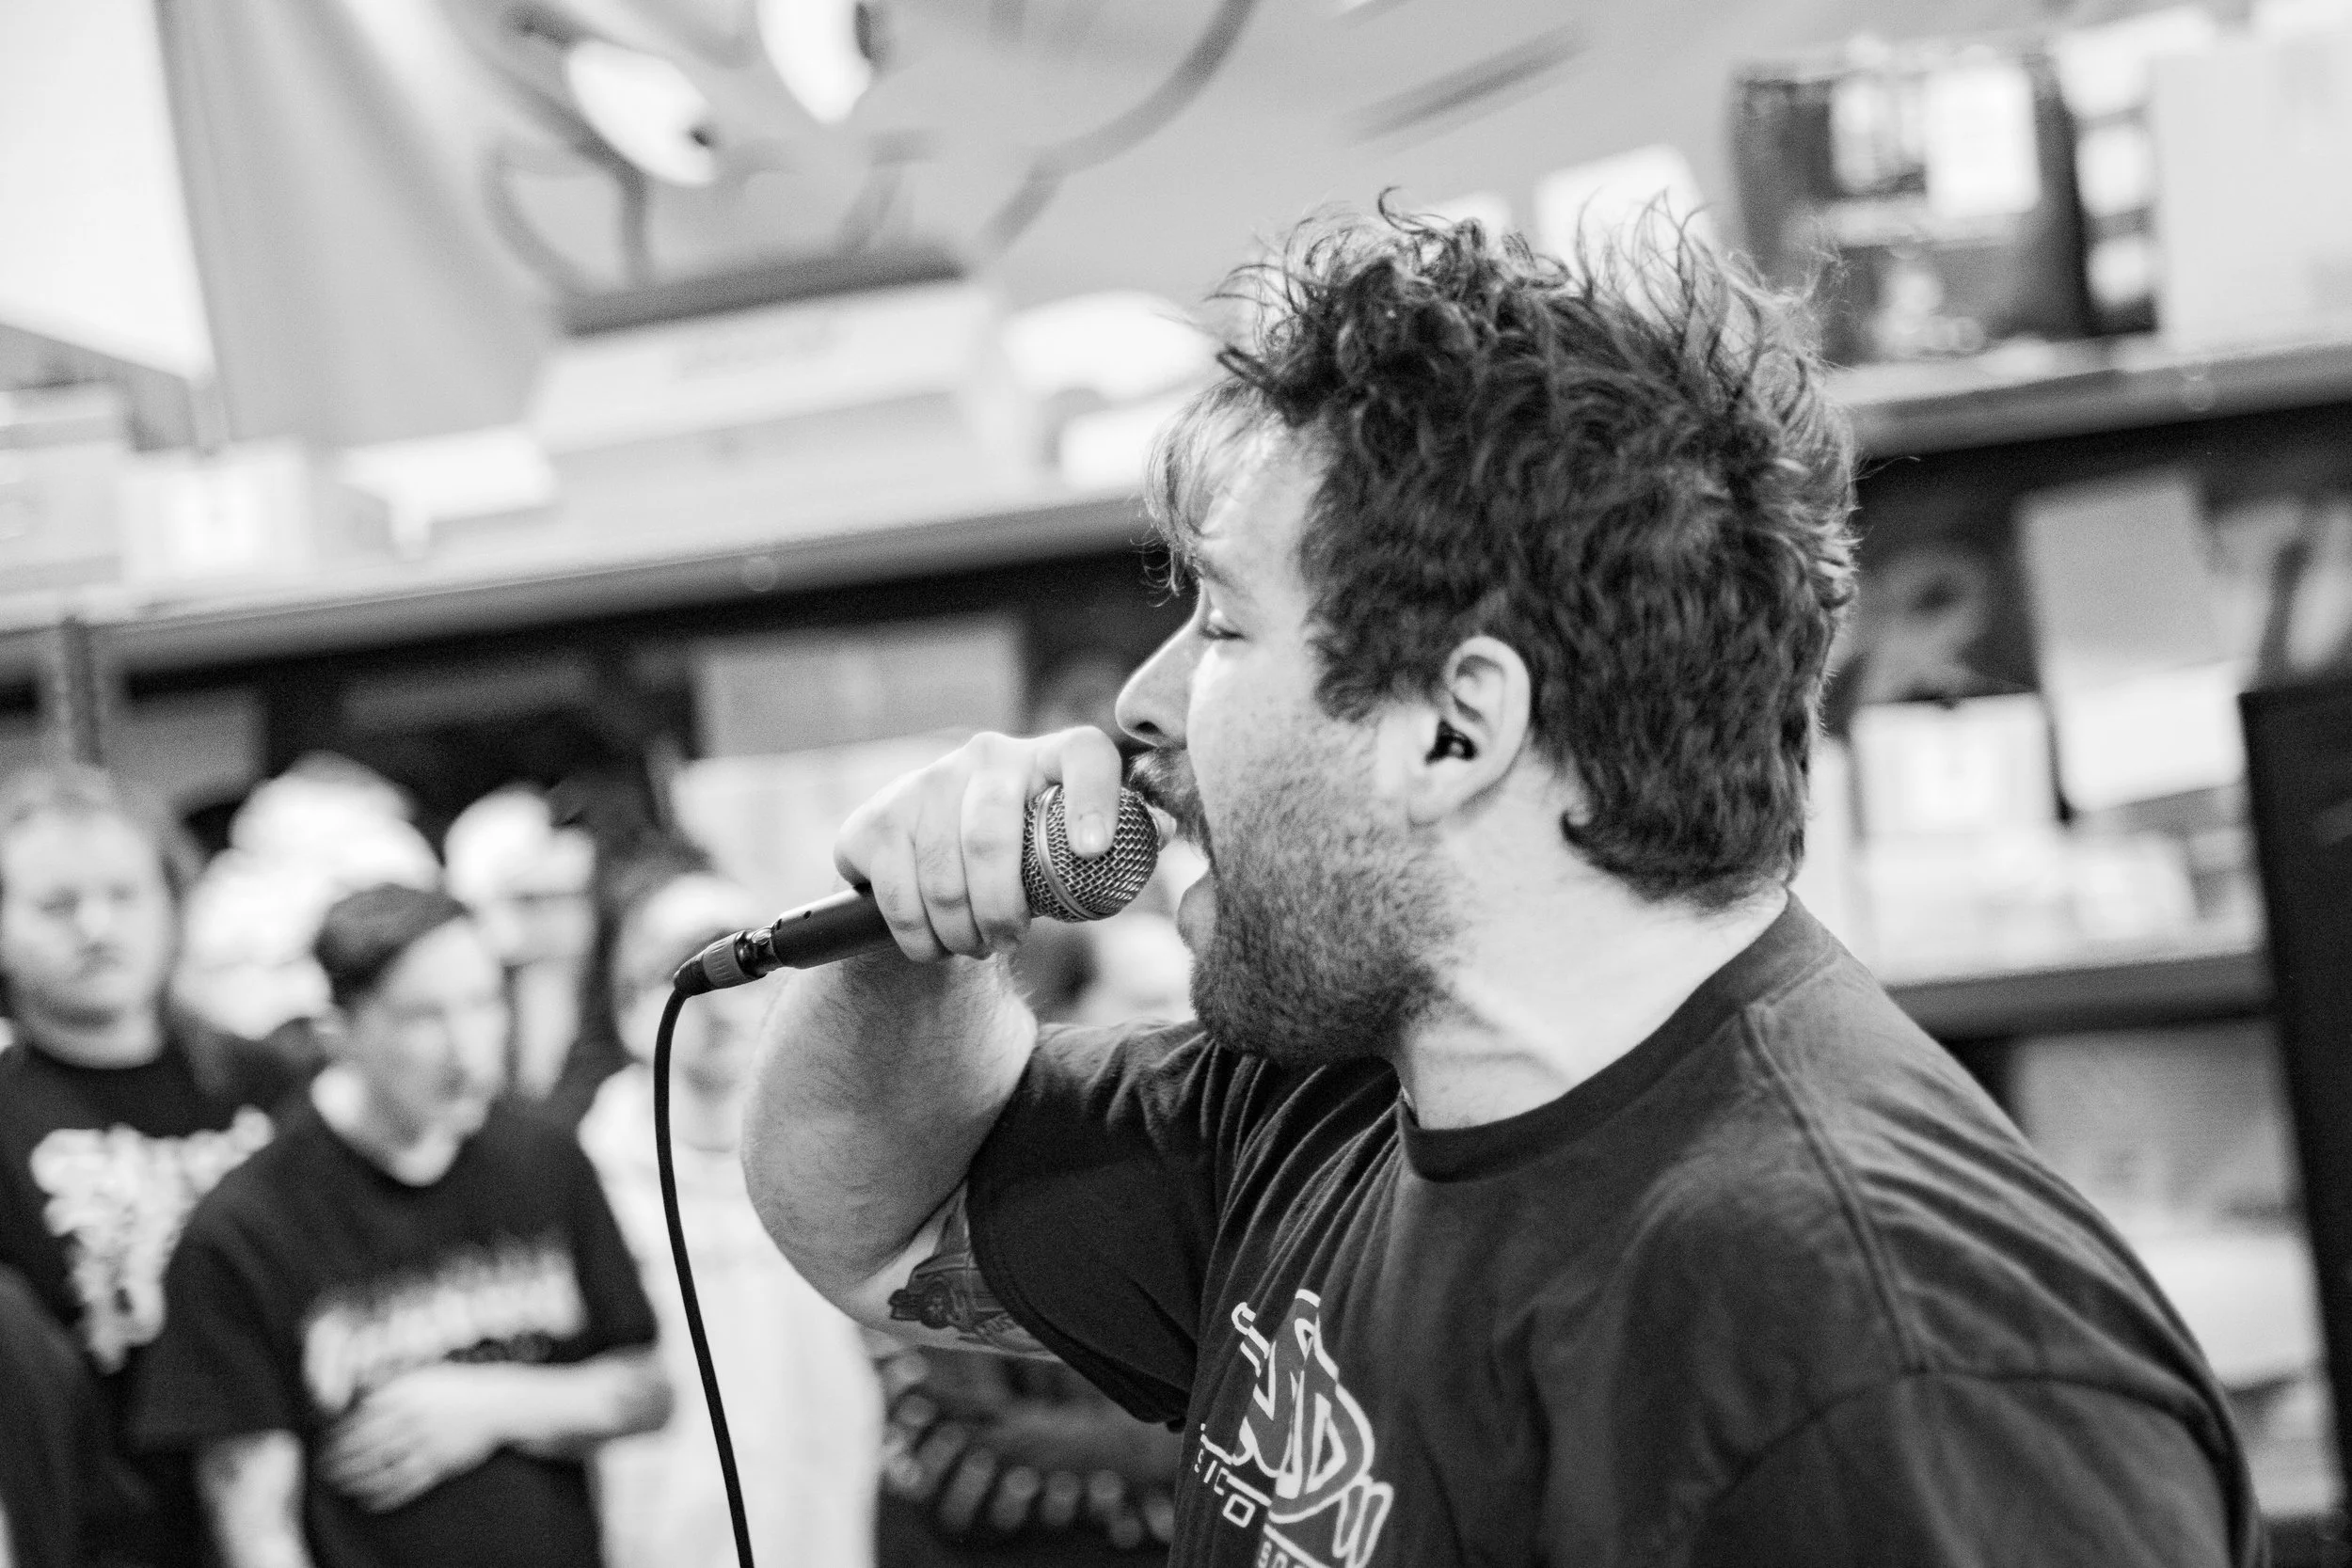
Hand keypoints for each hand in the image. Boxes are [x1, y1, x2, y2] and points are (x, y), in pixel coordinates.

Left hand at [319, 1364, 515, 1511]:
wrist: (498, 1403)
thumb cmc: (457, 1387)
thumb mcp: (422, 1375)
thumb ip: (389, 1382)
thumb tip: (356, 1392)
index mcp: (405, 1395)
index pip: (358, 1420)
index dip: (336, 1436)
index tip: (323, 1445)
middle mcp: (412, 1420)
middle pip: (364, 1447)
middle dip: (339, 1461)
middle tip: (323, 1469)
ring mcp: (426, 1444)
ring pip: (381, 1468)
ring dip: (355, 1480)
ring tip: (340, 1485)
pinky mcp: (440, 1464)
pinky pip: (405, 1485)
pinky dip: (384, 1496)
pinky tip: (368, 1500)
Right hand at [834, 727, 1125, 961]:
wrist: (930, 860)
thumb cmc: (1023, 857)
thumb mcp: (1069, 849)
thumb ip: (1119, 840)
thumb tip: (1162, 830)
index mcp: (1049, 758)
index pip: (1084, 755)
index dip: (1094, 797)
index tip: (1094, 850)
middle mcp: (987, 756)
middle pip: (991, 838)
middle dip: (1001, 909)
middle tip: (1007, 942)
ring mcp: (925, 782)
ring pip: (942, 876)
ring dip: (960, 931)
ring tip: (973, 946)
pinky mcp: (874, 819)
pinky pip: (897, 894)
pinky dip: (919, 936)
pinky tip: (934, 943)